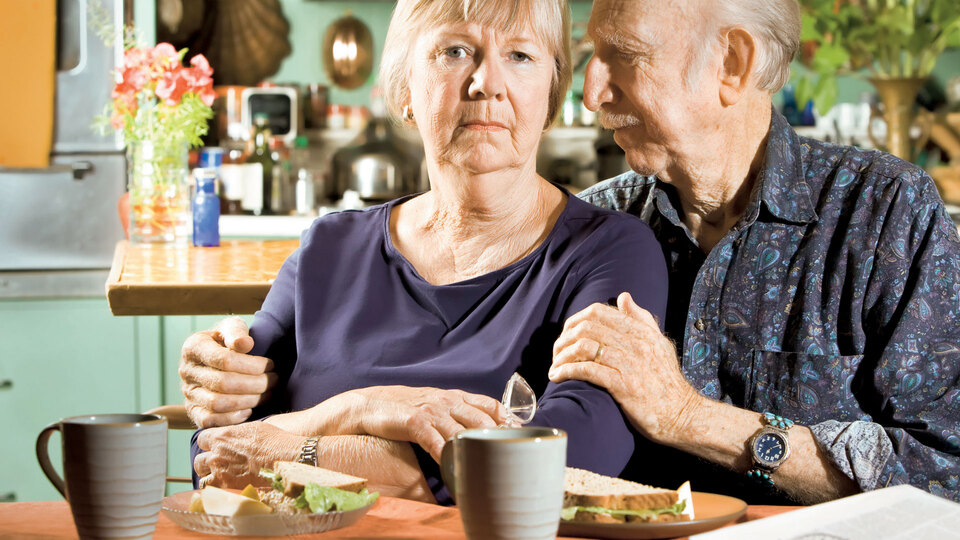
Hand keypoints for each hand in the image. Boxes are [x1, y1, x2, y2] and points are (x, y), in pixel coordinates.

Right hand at [179, 317, 277, 427]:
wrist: (214, 359)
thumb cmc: (227, 341)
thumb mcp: (232, 328)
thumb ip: (237, 332)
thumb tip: (245, 344)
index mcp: (193, 347)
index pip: (225, 359)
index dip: (253, 365)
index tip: (270, 364)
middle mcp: (186, 371)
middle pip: (223, 383)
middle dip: (256, 383)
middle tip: (274, 380)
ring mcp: (188, 393)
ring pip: (218, 403)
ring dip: (249, 400)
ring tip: (267, 393)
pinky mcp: (192, 411)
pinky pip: (210, 420)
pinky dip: (233, 417)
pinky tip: (250, 408)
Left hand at [194, 422, 301, 488]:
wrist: (284, 458)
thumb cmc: (273, 441)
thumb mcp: (252, 429)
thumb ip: (234, 434)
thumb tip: (232, 438)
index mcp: (222, 436)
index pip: (202, 439)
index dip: (209, 444)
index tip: (215, 448)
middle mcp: (216, 453)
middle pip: (199, 459)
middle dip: (207, 462)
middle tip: (218, 464)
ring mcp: (219, 471)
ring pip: (202, 476)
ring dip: (209, 476)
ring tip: (220, 477)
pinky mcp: (225, 486)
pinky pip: (210, 489)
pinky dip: (215, 488)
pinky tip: (224, 486)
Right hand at [290, 386, 507, 461]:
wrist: (365, 406)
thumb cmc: (402, 412)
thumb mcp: (434, 411)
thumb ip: (456, 420)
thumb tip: (480, 441)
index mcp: (454, 398)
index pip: (491, 405)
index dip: (509, 421)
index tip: (523, 437)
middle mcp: (446, 401)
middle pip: (482, 419)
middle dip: (498, 438)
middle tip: (511, 457)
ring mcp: (429, 409)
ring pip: (461, 429)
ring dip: (475, 448)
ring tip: (489, 466)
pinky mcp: (412, 421)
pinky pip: (433, 438)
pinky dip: (445, 453)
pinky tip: (453, 466)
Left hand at [549, 292, 703, 444]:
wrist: (682, 415)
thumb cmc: (667, 381)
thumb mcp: (659, 344)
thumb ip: (641, 319)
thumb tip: (623, 296)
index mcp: (642, 331)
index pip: (599, 312)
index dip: (575, 320)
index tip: (565, 334)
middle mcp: (635, 344)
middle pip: (587, 327)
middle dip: (564, 339)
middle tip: (556, 352)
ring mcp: (629, 364)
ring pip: (584, 347)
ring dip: (562, 356)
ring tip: (555, 366)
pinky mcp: (624, 386)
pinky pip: (587, 370)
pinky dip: (567, 371)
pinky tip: (558, 377)